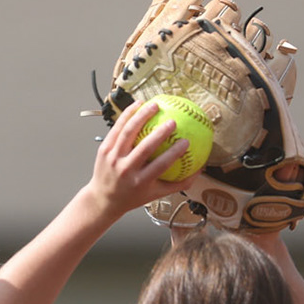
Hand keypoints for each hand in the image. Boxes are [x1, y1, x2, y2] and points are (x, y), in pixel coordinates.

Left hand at [86, 100, 190, 220]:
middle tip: (173, 121)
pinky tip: (138, 104)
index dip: (174, 153)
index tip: (186, 141)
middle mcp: (126, 170)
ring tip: (154, 105)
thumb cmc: (133, 195)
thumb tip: (200, 169)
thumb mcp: (156, 195)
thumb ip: (179, 183)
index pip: (160, 165)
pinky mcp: (104, 149)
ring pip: (127, 133)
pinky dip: (127, 115)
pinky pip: (117, 128)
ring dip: (141, 117)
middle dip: (160, 134)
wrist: (103, 199)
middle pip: (144, 148)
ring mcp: (113, 159)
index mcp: (140, 182)